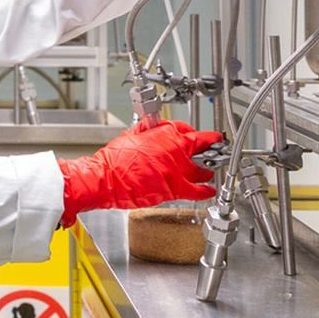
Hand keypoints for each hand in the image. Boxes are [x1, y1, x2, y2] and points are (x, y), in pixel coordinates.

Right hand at [58, 119, 223, 227]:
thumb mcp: (129, 135)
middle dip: (208, 146)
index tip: (193, 136)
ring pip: (202, 168)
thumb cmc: (113, 160)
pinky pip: (197, 190)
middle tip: (212, 148)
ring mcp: (177, 169)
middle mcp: (175, 149)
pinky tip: (210, 190)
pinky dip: (206, 190)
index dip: (190, 132)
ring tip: (209, 169)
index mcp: (163, 134)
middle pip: (200, 145)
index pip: (185, 129)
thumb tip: (149, 127)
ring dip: (207, 168)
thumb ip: (144, 131)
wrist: (106, 179)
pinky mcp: (175, 188)